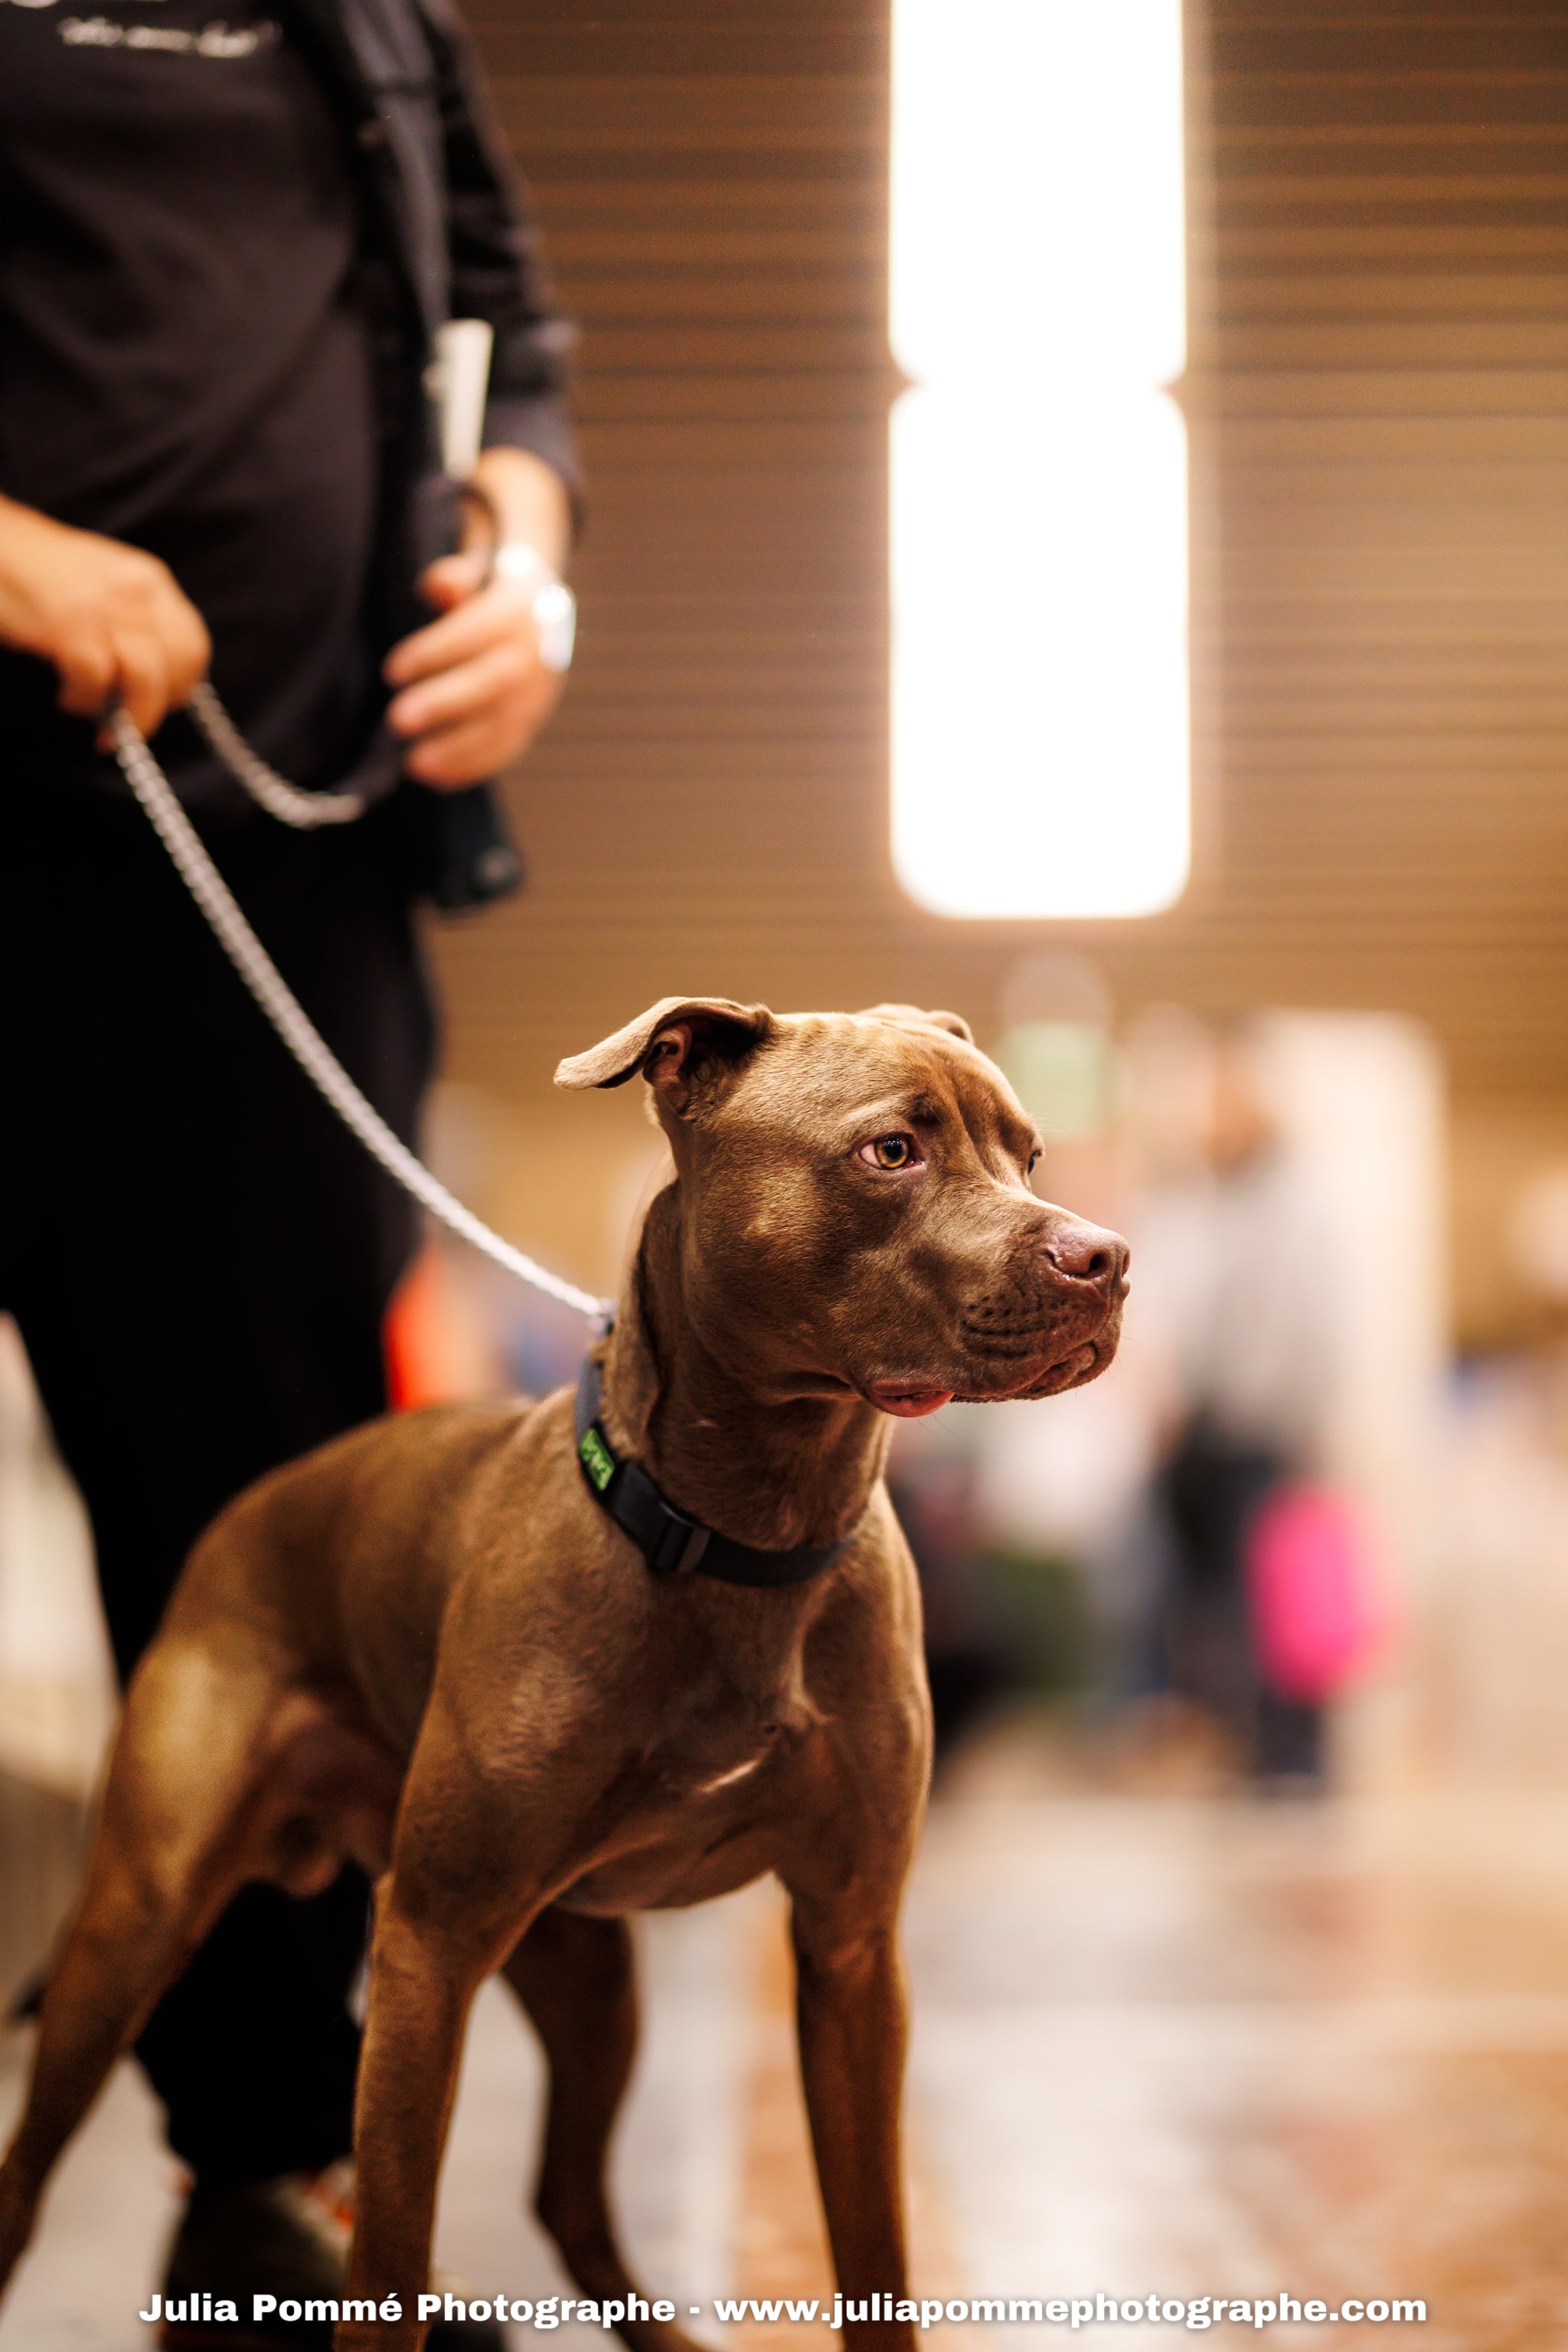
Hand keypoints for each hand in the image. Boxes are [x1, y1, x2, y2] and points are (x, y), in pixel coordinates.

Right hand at [0, 495, 209, 743]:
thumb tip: (153, 674)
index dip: (181, 683)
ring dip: (129, 716)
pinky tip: (67, 697)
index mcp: (149, 579)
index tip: (160, 703)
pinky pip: (97, 682)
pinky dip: (83, 701)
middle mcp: (138, 591)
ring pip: (149, 682)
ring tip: (100, 724)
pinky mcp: (71, 626)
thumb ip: (133, 617)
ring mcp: (106, 607)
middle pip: (182, 666)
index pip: (194, 643)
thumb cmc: (36, 569)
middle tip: (132, 719)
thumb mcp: (103, 581)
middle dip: (160, 703)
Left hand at [382, 548, 563, 788]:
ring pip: (506, 724)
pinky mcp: (534, 719)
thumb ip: (455, 578)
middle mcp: (538, 652)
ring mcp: (540, 691)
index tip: (392, 671)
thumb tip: (440, 586)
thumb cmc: (488, 593)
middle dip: (445, 703)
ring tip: (414, 764)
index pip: (477, 630)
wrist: (543, 613)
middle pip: (494, 681)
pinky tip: (438, 780)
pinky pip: (509, 748)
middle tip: (398, 720)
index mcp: (519, 609)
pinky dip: (473, 767)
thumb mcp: (474, 572)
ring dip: (459, 749)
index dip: (435, 652)